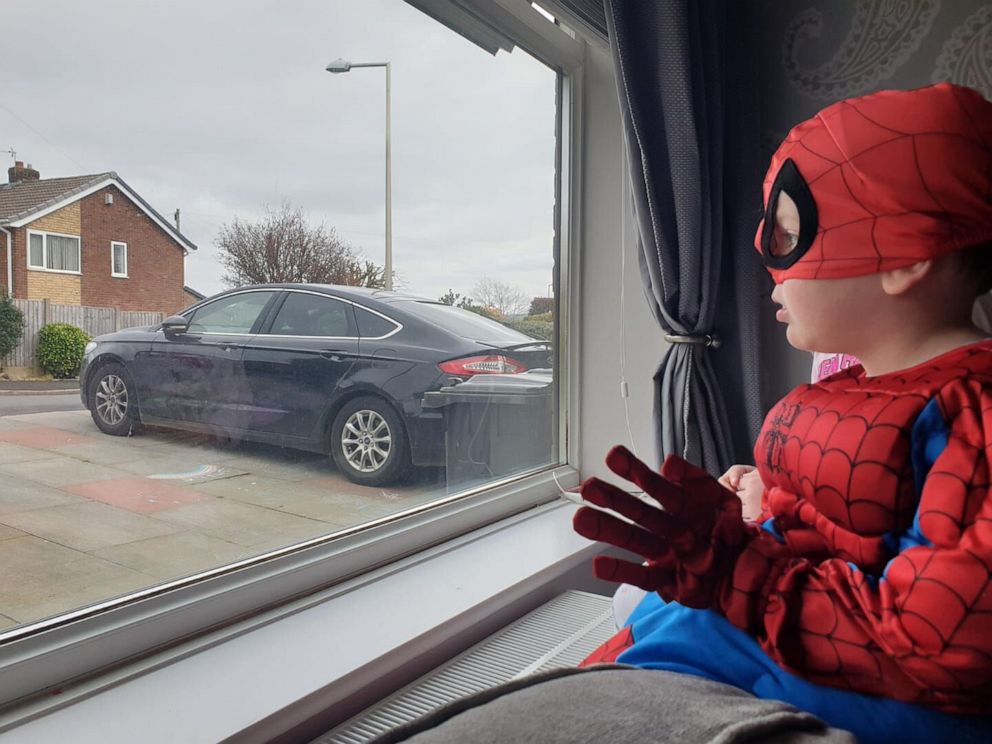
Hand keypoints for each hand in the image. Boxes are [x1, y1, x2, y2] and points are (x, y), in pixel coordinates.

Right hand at [572, 445, 751, 608]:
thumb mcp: (725, 503)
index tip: (614, 456)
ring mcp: (667, 556)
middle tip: (588, 487)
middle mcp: (671, 530)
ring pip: (636, 541)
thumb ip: (700, 482)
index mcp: (686, 509)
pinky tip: (597, 565)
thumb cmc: (731, 537)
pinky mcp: (667, 583)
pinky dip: (621, 572)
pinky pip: (643, 578)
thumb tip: (668, 461)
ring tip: (580, 519)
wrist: (750, 577)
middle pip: (641, 514)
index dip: (638, 473)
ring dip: (608, 530)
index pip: (660, 489)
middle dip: (614, 501)